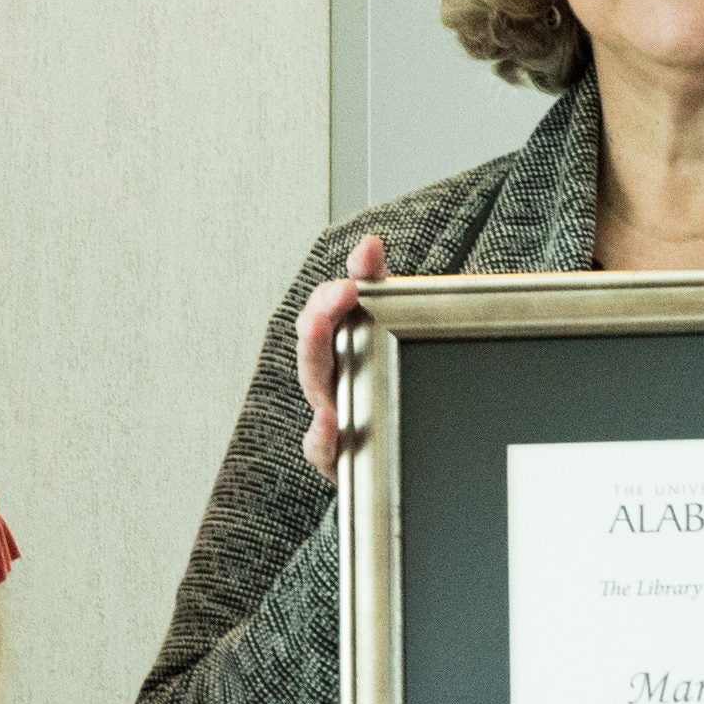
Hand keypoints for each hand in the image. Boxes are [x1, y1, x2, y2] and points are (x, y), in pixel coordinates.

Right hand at [294, 235, 389, 476]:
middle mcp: (332, 372)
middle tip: (341, 290)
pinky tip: (327, 419)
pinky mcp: (333, 454)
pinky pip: (320, 446)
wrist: (389, 460)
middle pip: (317, 337)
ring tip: (317, 326)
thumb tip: (369, 243)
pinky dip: (320, 435)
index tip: (369, 255)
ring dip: (314, 351)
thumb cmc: (380, 397)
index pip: (338, 303)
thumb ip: (380, 290)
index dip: (352, 278)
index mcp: (343, 342)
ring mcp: (331, 410)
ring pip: (314, 379)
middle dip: (324, 311)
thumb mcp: (390, 338)